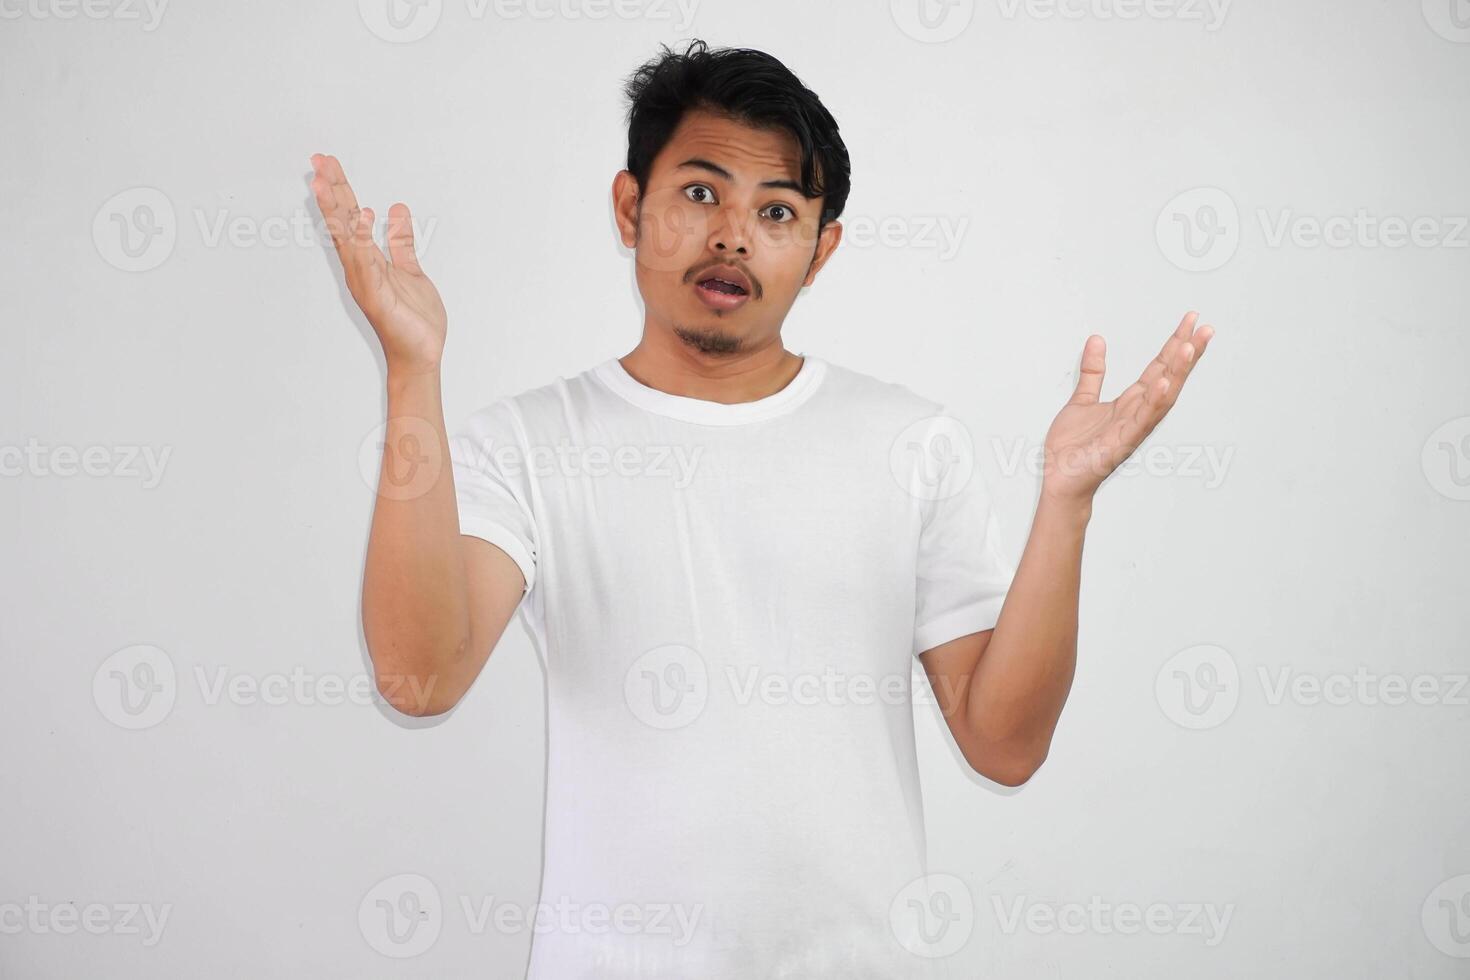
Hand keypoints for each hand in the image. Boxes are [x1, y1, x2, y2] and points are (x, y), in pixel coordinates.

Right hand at [310, 153, 446, 375]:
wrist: (421, 354)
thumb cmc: (412, 319)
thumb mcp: (409, 269)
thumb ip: (400, 241)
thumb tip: (395, 211)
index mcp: (367, 261)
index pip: (349, 218)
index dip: (339, 190)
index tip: (327, 163)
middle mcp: (361, 269)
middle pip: (342, 223)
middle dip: (332, 191)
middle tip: (319, 160)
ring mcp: (366, 281)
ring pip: (347, 239)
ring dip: (335, 210)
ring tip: (323, 182)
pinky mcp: (377, 295)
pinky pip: (368, 263)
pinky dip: (362, 240)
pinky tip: (360, 217)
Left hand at [1041, 311, 1214, 503]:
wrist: (1060, 479)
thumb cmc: (1073, 448)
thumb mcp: (1082, 399)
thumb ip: (1093, 372)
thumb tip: (1097, 340)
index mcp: (1131, 402)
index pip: (1159, 367)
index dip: (1174, 344)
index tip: (1191, 321)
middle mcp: (1138, 413)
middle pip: (1169, 377)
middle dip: (1187, 353)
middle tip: (1205, 327)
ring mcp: (1133, 428)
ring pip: (1163, 396)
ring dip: (1178, 372)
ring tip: (1191, 346)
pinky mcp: (1122, 442)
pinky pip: (1142, 420)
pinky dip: (1154, 402)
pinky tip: (1164, 382)